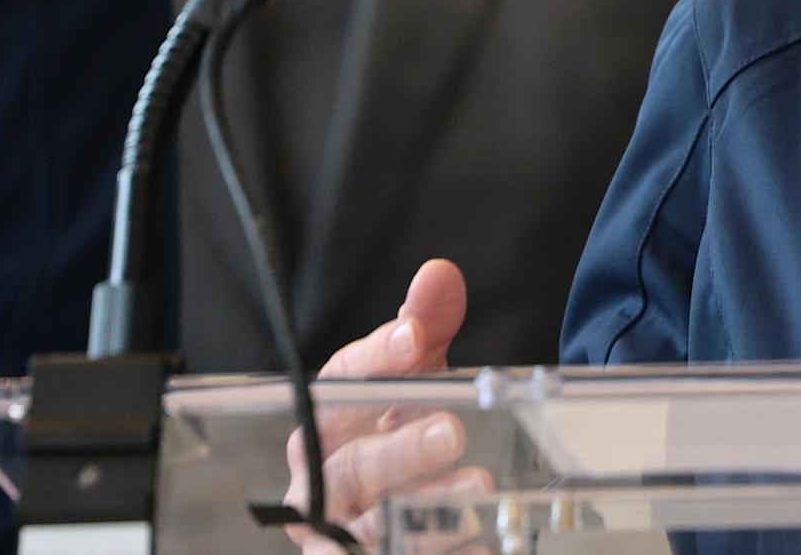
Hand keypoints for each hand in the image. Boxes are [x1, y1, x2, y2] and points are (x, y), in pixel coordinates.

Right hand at [285, 260, 490, 552]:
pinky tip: (477, 544)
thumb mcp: (416, 376)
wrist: (397, 500)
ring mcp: (341, 533)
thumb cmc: (396, 428)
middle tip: (452, 431)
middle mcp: (322, 480)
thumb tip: (438, 273)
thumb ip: (426, 326)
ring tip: (479, 487)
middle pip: (351, 465)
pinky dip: (438, 552)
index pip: (339, 384)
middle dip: (399, 449)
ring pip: (372, 526)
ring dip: (426, 509)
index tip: (414, 334)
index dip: (375, 357)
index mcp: (328, 422)